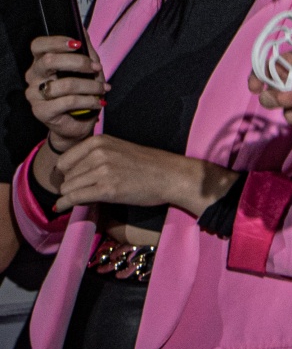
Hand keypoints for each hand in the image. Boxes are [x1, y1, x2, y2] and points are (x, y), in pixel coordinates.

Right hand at [26, 34, 105, 151]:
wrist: (77, 123)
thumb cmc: (81, 92)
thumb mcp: (86, 69)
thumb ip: (84, 50)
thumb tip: (82, 28)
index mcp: (40, 62)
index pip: (38, 45)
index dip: (57, 41)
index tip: (78, 44)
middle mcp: (33, 77)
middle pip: (49, 61)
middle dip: (79, 63)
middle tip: (96, 69)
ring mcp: (34, 95)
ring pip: (64, 84)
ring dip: (90, 86)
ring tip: (103, 89)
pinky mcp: (41, 111)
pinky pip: (68, 101)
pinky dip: (89, 100)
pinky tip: (98, 102)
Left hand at [51, 135, 234, 214]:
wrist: (171, 176)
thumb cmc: (148, 165)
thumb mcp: (118, 150)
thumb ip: (94, 156)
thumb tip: (68, 174)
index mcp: (99, 141)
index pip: (64, 161)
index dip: (66, 174)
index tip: (72, 182)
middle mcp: (98, 153)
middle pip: (65, 176)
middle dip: (70, 186)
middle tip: (84, 191)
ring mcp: (102, 171)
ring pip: (67, 188)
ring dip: (71, 196)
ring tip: (85, 198)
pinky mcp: (107, 189)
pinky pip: (74, 198)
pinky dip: (65, 204)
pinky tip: (64, 207)